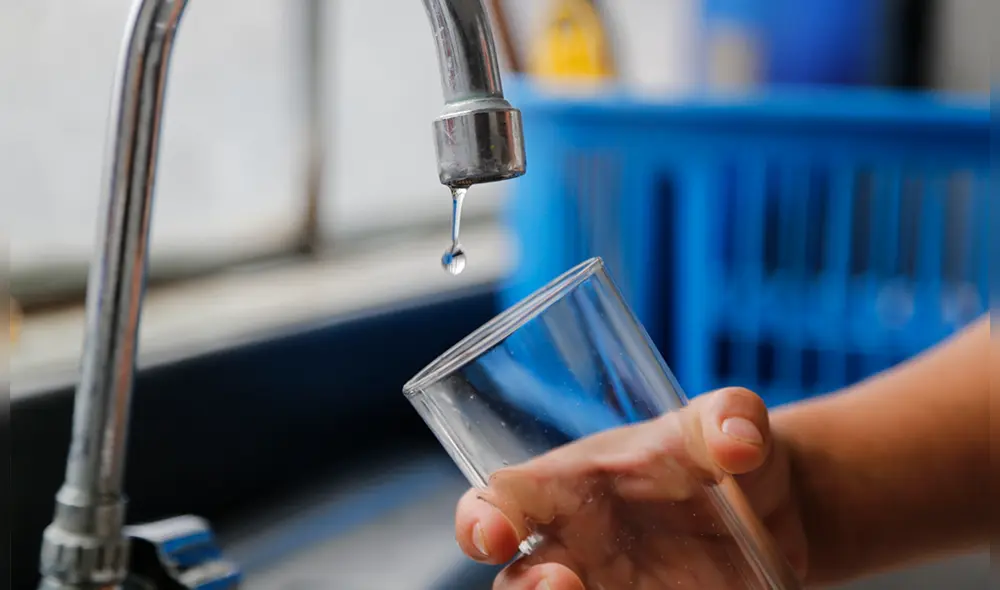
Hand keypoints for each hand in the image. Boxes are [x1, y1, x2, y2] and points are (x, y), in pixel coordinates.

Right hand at [453, 388, 806, 588]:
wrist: (768, 508)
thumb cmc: (718, 454)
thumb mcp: (725, 426)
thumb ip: (729, 419)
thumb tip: (738, 441)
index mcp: (568, 485)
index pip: (504, 497)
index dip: (483, 516)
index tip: (493, 534)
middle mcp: (573, 545)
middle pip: (515, 578)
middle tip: (560, 585)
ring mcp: (603, 588)